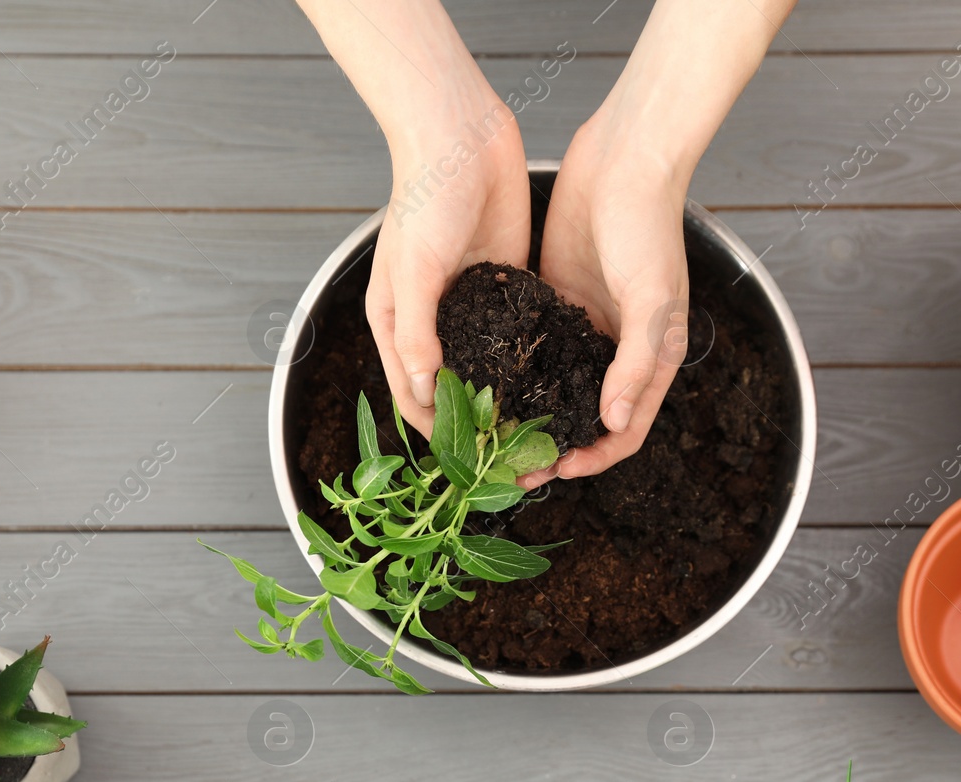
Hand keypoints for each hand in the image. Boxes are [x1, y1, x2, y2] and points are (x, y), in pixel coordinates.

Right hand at [365, 87, 529, 436]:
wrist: (462, 136)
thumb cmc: (425, 197)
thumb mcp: (415, 270)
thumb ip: (418, 332)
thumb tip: (425, 391)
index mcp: (397, 324)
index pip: (415, 399)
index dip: (441, 435)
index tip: (476, 466)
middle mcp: (433, 324)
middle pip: (455, 392)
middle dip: (482, 428)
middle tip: (519, 461)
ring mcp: (473, 308)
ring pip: (491, 370)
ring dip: (513, 402)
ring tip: (545, 435)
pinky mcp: (508, 288)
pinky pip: (520, 338)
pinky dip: (534, 363)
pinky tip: (562, 386)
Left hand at [527, 107, 689, 485]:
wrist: (624, 159)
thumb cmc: (648, 225)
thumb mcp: (652, 298)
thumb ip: (635, 362)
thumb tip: (614, 421)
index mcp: (652, 358)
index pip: (626, 431)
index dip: (594, 458)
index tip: (556, 470)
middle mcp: (617, 350)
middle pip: (585, 417)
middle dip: (553, 446)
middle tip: (512, 466)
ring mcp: (583, 326)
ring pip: (554, 387)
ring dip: (527, 413)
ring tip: (490, 433)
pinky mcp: (554, 300)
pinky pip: (533, 347)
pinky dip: (513, 369)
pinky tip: (480, 382)